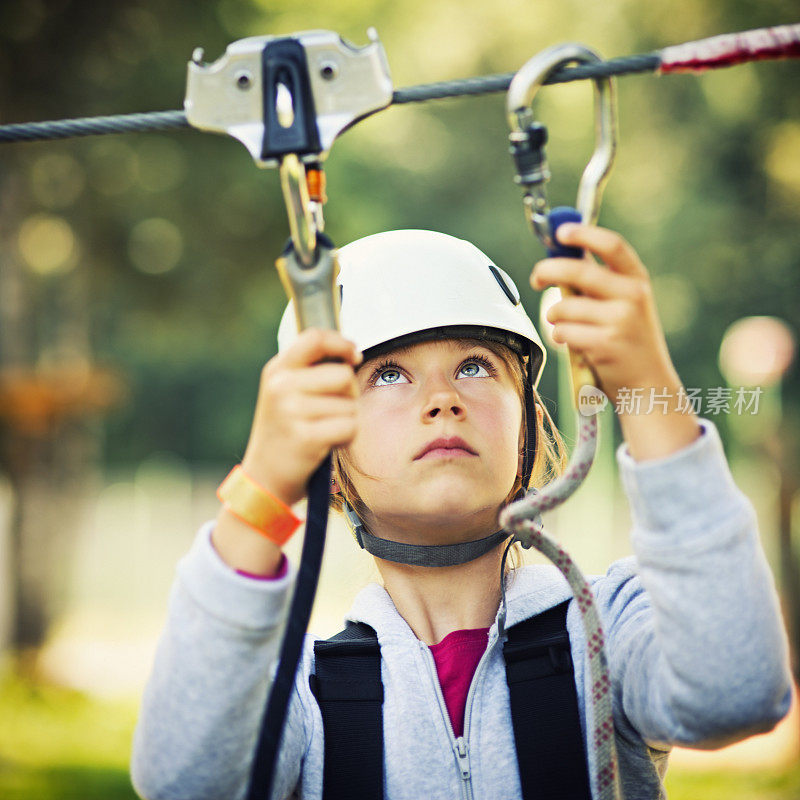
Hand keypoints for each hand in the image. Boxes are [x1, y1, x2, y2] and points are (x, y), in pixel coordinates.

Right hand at [241, 328, 361, 504]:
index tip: (354, 356)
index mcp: (277, 370)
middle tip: (331, 411)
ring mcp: (291, 411)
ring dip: (346, 420)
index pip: (315, 338)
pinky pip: (350, 427)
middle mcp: (281, 386)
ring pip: (350, 405)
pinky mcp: (305, 437)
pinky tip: (325, 444)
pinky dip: (346, 438)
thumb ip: (309, 371)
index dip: (342, 343)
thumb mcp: (284, 393)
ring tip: (322, 430)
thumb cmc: (284, 433)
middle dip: (349, 394)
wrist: (264, 478)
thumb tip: (350, 353)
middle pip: (343, 375)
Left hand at [531, 223, 678, 407]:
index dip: (584, 234)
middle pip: (578, 271)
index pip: (612, 245)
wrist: (647, 384)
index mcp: (636, 279)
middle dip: (547, 271)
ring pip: (563, 307)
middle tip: (536, 278)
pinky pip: (563, 332)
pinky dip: (560, 337)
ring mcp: (620, 320)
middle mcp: (632, 295)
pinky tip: (574, 344)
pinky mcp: (604, 344)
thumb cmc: (628, 340)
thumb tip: (561, 255)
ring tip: (565, 326)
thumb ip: (598, 281)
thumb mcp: (625, 304)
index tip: (561, 233)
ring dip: (554, 317)